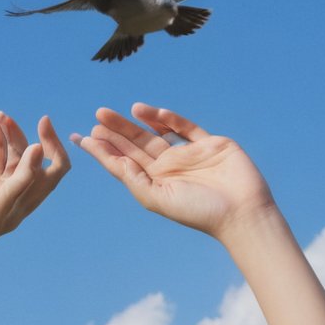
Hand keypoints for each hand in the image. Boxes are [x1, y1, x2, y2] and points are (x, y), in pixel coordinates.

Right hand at [0, 109, 69, 270]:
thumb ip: (18, 183)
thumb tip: (39, 149)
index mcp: (19, 207)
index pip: (50, 175)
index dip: (52, 148)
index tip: (41, 124)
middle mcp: (5, 196)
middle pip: (26, 160)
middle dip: (21, 136)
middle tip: (7, 119)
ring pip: (3, 153)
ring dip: (4, 132)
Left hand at [70, 104, 275, 241]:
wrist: (241, 211)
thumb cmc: (200, 212)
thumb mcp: (160, 200)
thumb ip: (135, 181)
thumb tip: (113, 162)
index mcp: (155, 184)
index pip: (124, 164)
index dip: (103, 151)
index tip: (83, 138)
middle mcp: (169, 169)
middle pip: (136, 145)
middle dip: (116, 132)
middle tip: (97, 116)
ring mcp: (188, 154)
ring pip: (157, 133)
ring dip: (137, 122)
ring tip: (118, 111)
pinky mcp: (209, 143)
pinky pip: (186, 127)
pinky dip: (170, 118)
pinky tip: (152, 112)